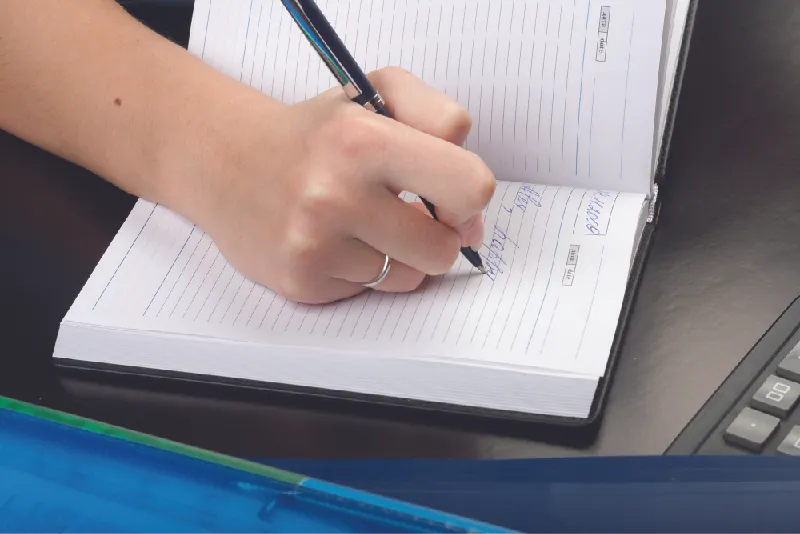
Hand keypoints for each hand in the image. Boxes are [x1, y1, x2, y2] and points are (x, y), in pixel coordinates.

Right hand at [173, 67, 495, 303]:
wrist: (225, 161)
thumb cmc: (314, 131)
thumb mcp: (378, 91)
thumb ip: (440, 118)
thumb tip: (472, 204)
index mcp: (362, 140)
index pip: (469, 187)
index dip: (469, 196)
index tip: (449, 194)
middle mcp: (334, 196)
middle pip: (444, 249)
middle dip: (438, 234)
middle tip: (411, 212)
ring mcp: (314, 246)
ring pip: (411, 277)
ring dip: (401, 254)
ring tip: (365, 223)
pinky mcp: (301, 282)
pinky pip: (372, 291)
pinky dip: (365, 269)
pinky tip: (336, 241)